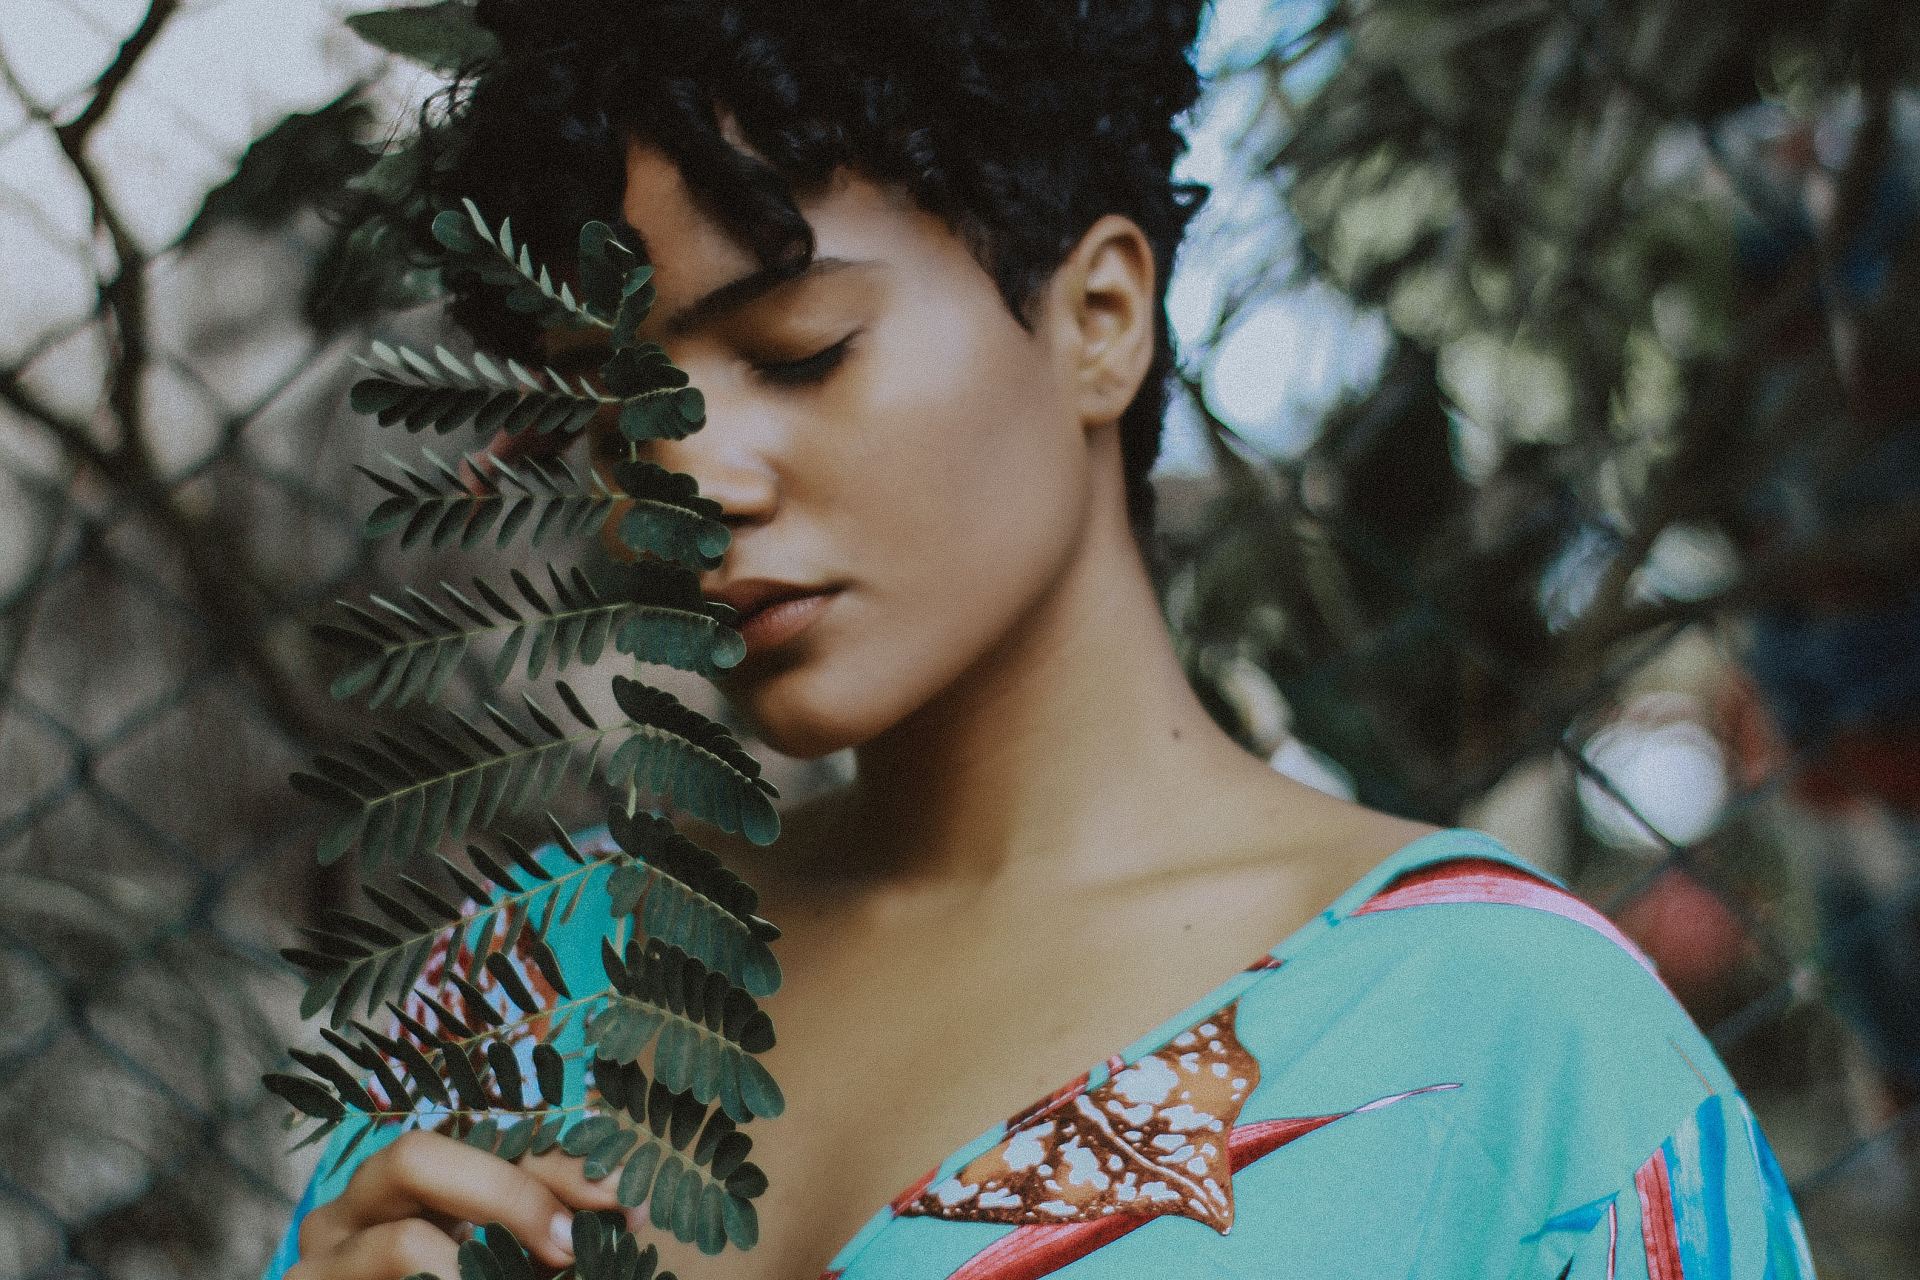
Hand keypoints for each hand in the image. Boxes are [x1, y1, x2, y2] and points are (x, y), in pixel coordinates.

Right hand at [287, 1131, 637, 1279]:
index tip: (627, 1202)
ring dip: (478, 1273)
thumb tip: (629, 1207)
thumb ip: (552, 1227)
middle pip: (416, 1155)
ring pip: (401, 1243)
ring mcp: (322, 1259)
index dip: (561, 1164)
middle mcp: (356, 1205)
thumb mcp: (507, 1257)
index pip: (488, 1138)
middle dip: (505, 1194)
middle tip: (569, 1247)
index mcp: (413, 1179)